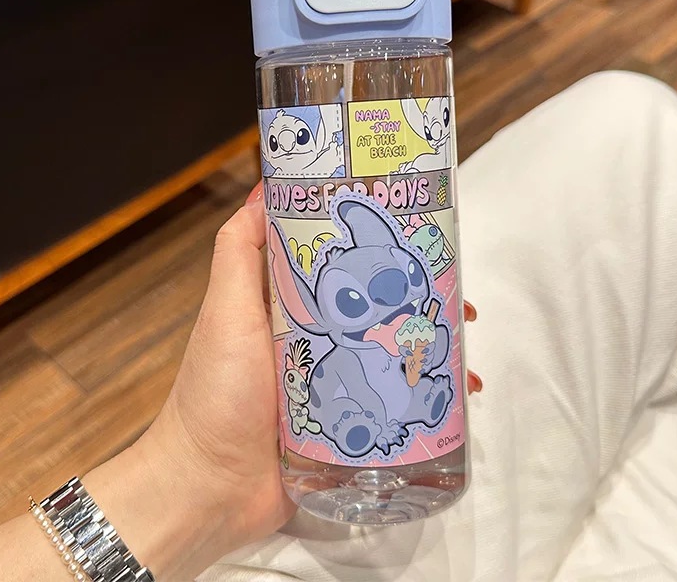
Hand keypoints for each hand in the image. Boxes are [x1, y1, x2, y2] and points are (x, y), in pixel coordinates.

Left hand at [89, 183, 481, 578]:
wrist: (209, 489)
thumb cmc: (217, 390)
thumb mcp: (226, 308)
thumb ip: (240, 250)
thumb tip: (265, 186)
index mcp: (296, 308)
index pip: (348, 268)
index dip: (384, 252)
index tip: (423, 237)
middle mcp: (321, 341)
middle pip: (382, 313)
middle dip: (424, 305)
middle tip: (461, 303)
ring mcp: (338, 386)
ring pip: (396, 359)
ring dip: (434, 353)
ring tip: (466, 356)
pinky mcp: (350, 428)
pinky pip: (396, 407)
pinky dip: (429, 400)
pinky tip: (459, 401)